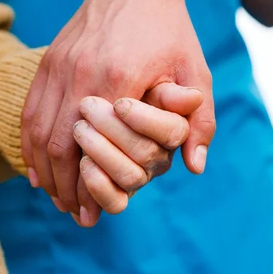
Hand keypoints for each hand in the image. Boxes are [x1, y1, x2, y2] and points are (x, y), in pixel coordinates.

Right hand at [21, 0, 214, 218]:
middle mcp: (79, 73)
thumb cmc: (168, 26)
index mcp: (117, 80)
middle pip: (57, 146)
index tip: (91, 213)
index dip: (86, 187)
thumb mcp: (194, 68)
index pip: (90, 150)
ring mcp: (59, 64)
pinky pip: (31, 107)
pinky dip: (30, 140)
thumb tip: (195, 167)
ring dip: (42, 168)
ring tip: (52, 194)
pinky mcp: (50, 57)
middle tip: (71, 211)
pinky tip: (36, 162)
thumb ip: (200, 119)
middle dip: (62, 186)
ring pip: (38, 129)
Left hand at [71, 85, 202, 224]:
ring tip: (79, 127)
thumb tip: (194, 99)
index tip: (119, 103)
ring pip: (130, 178)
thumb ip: (173, 87)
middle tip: (87, 105)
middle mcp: (162, 155)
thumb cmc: (135, 73)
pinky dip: (96, 186)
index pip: (173, 132)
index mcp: (176, 126)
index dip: (144, 120)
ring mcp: (140, 175)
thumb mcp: (155, 72)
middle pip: (146, 154)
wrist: (103, 77)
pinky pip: (114, 201)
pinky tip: (81, 161)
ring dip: (100, 152)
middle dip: (112, 129)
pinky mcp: (116, 190)